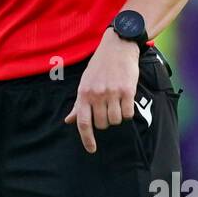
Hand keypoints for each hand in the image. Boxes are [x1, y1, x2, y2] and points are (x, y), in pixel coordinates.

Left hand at [62, 31, 140, 152]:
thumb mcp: (85, 83)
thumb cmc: (99, 66)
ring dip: (117, 117)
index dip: (87, 139)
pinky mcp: (127, 91)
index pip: (83, 122)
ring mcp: (112, 93)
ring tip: (117, 103)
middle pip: (102, 124)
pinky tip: (126, 102)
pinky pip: (128, 114)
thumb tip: (69, 121)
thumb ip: (78, 104)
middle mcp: (97, 95)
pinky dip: (128, 112)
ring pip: (116, 120)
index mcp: (84, 94)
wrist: (117, 47)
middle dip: (105, 121)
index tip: (92, 150)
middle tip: (107, 109)